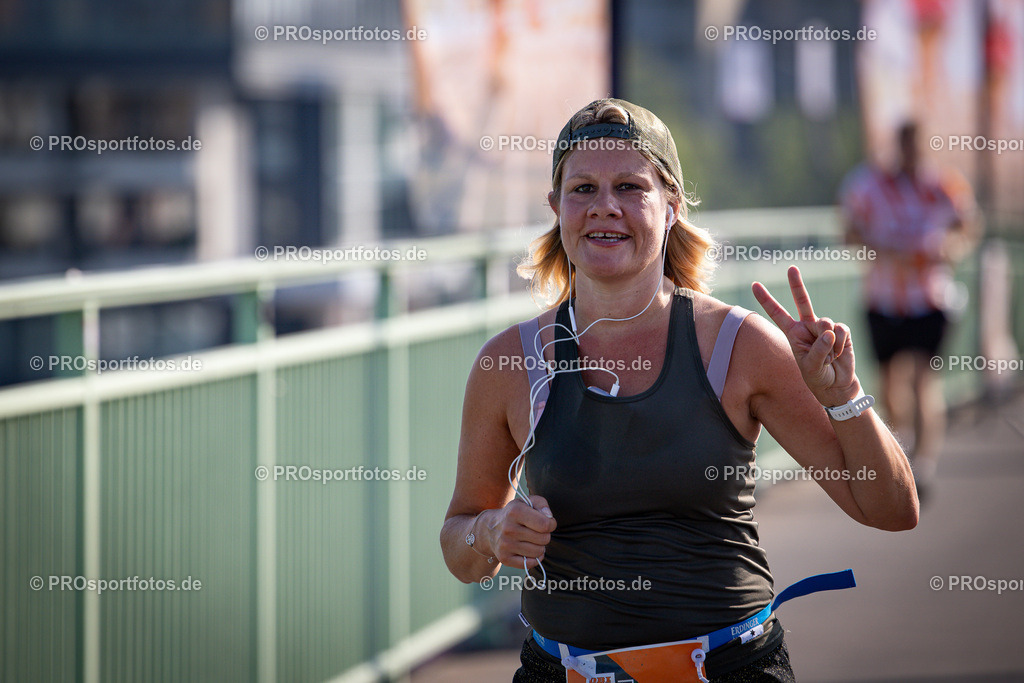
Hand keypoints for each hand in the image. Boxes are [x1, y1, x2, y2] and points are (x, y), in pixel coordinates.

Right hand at [484, 495, 555, 569]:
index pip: (545, 524)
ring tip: (532, 540)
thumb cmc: (514, 514)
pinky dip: (534, 558)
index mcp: (515, 511)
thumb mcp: (526, 502)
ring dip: (540, 547)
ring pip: (539, 552)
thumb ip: (542, 504)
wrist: (490, 528)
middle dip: (545, 535)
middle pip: (544, 539)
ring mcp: (505, 545)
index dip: (551, 524)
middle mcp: (509, 529)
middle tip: (537, 532)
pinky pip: (530, 564)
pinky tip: (529, 550)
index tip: (547, 522)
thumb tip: (549, 518)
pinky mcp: (504, 558)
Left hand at [752, 266, 859, 406]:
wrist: (837, 384)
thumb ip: (818, 350)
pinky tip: (838, 353)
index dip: (766, 300)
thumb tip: (828, 332)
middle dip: (796, 284)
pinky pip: (840, 330)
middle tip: (791, 268)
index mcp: (793, 333)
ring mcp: (824, 327)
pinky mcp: (841, 330)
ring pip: (824, 322)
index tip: (754, 284)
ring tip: (828, 357)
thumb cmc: (818, 377)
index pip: (777, 313)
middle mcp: (807, 326)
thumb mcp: (811, 368)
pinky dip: (839, 344)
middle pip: (802, 301)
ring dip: (827, 343)